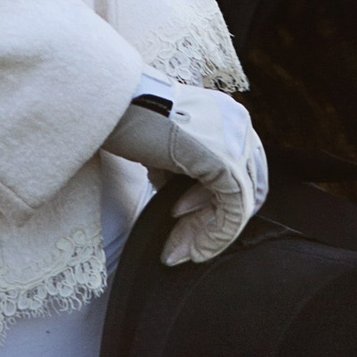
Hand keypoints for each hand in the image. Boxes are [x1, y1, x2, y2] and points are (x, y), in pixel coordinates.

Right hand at [103, 73, 268, 265]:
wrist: (112, 105)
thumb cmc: (130, 122)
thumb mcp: (167, 150)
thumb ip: (185, 172)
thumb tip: (186, 209)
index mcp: (228, 117)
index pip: (241, 172)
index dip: (216, 204)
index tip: (183, 224)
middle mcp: (240, 124)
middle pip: (244, 189)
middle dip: (212, 224)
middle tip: (181, 249)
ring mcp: (236, 139)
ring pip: (239, 203)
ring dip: (208, 235)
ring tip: (177, 251)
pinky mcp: (225, 159)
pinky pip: (234, 208)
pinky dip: (215, 235)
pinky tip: (191, 249)